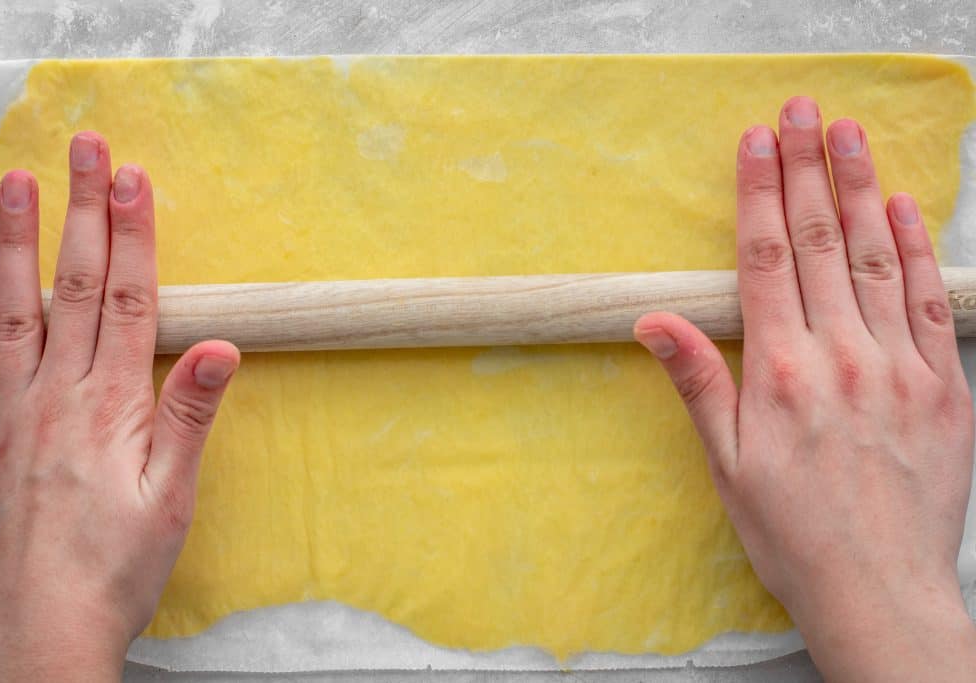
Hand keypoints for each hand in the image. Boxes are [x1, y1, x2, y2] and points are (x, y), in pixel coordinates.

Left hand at [0, 133, 239, 681]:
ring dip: (13, 245)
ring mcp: (3, 419)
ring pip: (11, 314)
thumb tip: (218, 345)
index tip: (131, 176)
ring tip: (13, 186)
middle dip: (81, 213)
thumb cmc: (117, 571)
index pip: (125, 299)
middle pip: (71, 287)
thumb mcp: (172, 498)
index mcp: (112, 405)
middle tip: (83, 148)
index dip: (132, 234)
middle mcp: (55, 397)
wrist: (41, 638)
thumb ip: (190, 416)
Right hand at [635, 96, 975, 680]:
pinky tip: (904, 208)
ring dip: (860, 189)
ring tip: (848, 134)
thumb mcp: (725, 464)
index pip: (767, 260)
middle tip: (801, 110)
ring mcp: (900, 367)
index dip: (760, 194)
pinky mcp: (946, 386)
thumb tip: (655, 322)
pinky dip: (916, 250)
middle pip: (820, 242)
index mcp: (781, 373)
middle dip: (807, 169)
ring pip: (875, 258)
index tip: (757, 142)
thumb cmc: (791, 531)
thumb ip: (698, 382)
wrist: (878, 590)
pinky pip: (929, 302)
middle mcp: (842, 356)